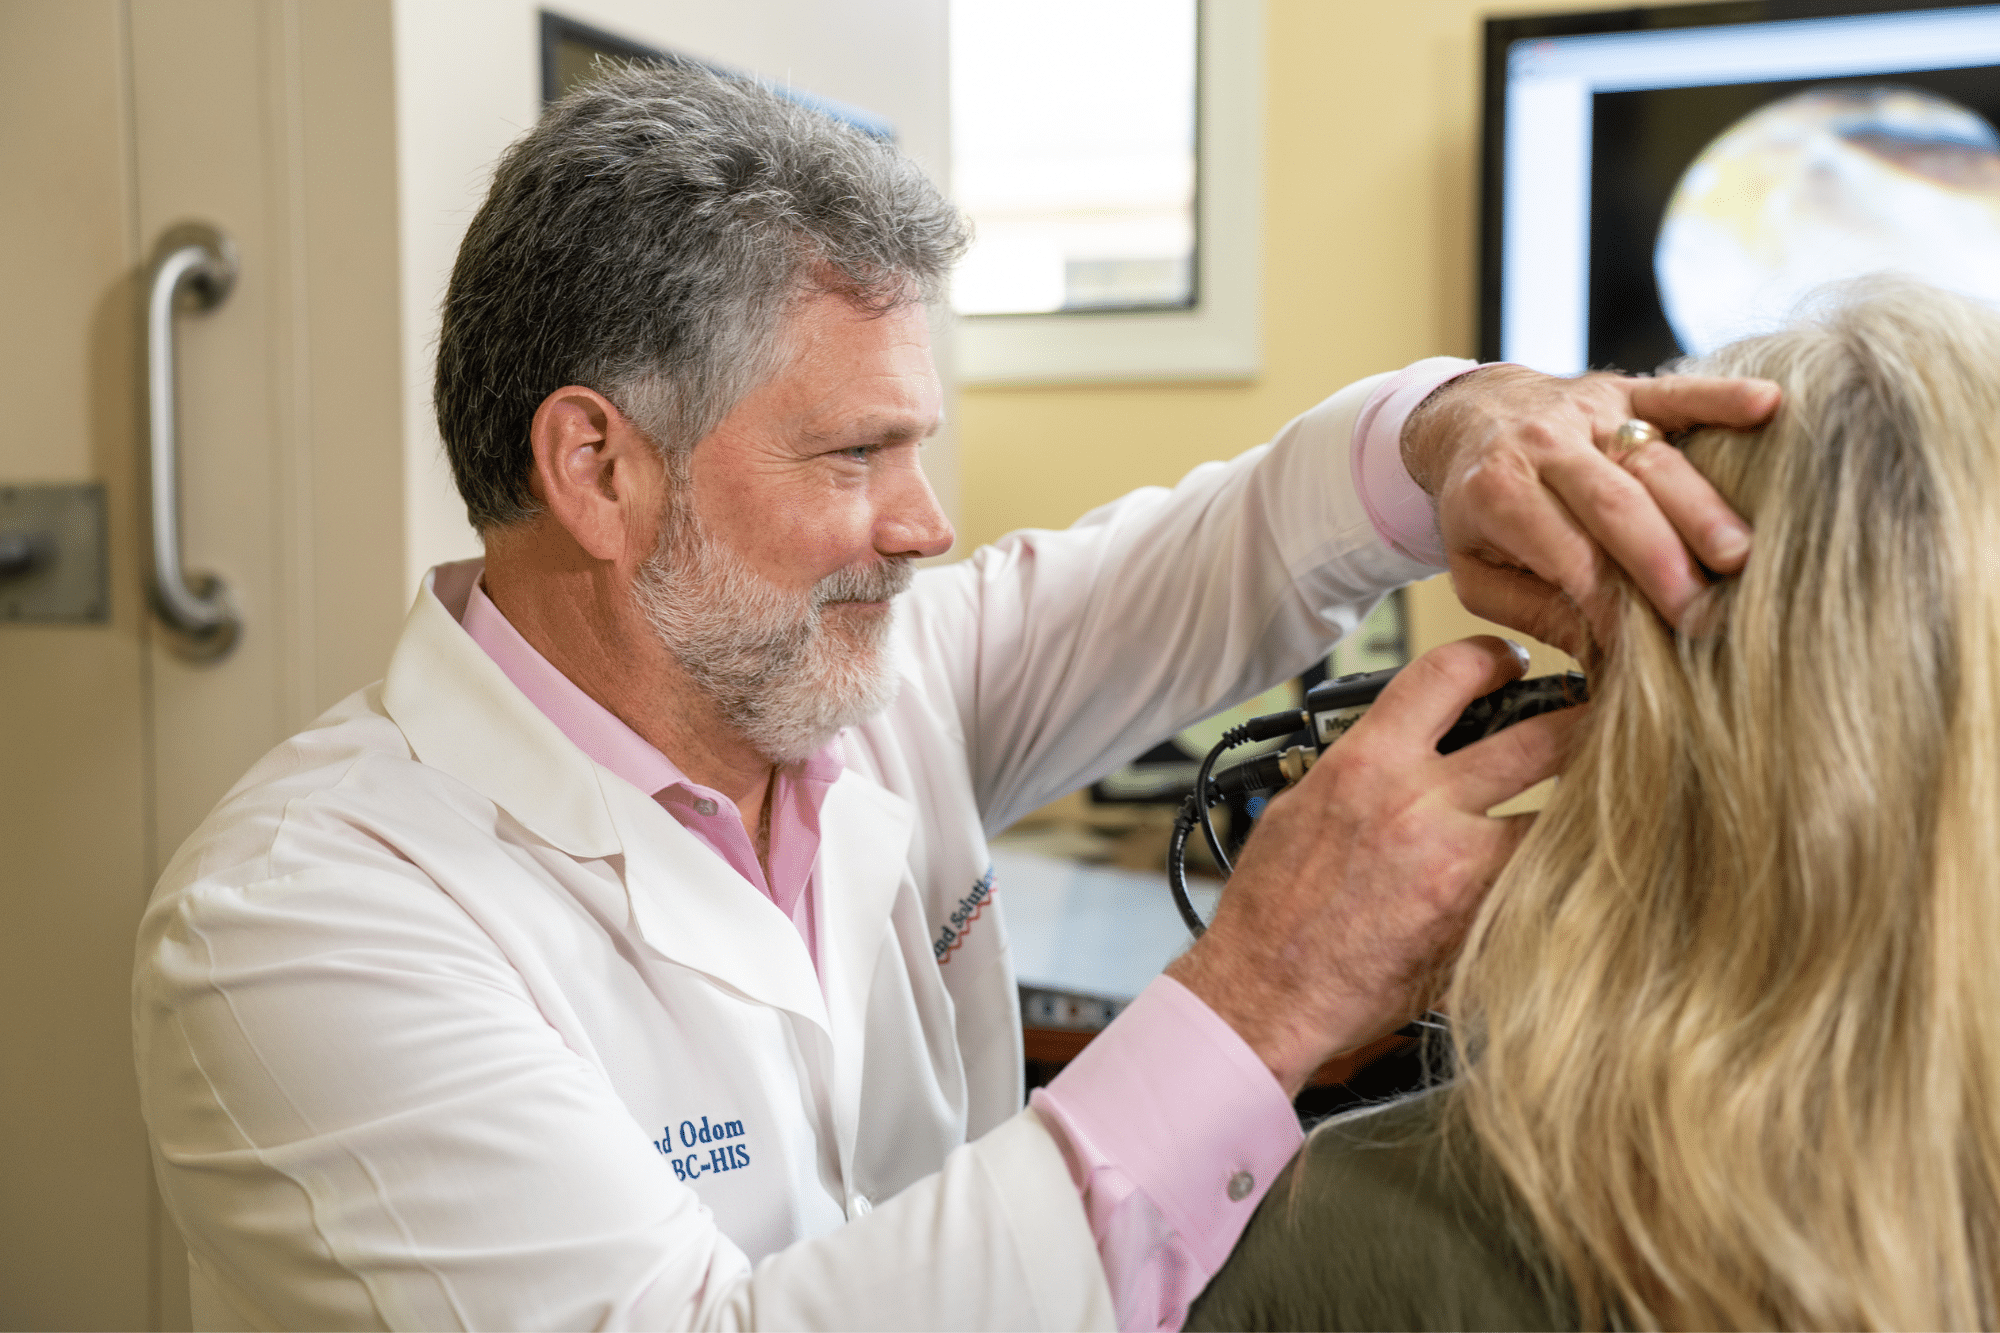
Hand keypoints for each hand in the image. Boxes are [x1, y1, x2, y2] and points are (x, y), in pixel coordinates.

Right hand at [1165, 637, 1584, 1094]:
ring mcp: (1458, 864)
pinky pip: (1540, 881)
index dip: (1494, 657)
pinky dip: (1556, 873)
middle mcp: (1418, 803)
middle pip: (1540, 736)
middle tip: (1591, 724)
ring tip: (1595, 803)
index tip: (1510, 665)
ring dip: (1581, 807)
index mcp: (1368, 763)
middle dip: (1576, 723)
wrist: (1265, 991)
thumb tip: (1398, 744)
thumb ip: (1361, 769)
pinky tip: (1563, 873)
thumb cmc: (1272, 909)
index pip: (1449, 672)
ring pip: (1561, 814)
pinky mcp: (1480, 921)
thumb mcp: (1300, 808)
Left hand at [1402, 365, 1779, 655]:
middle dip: (1663, 562)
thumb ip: (1533, 610)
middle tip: (1707, 615)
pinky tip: (1769, 405)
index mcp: (1499, 492)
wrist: (1467, 417)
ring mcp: (1589, 411)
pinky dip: (1723, 396)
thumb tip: (1603, 655)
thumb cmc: (1479, 509)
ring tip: (1742, 557)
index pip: (1568, 555)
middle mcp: (1542, 444)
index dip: (1611, 603)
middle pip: (1616, 504)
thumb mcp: (1476, 571)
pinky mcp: (1625, 389)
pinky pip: (1677, 392)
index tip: (1650, 648)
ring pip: (1655, 458)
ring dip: (1703, 507)